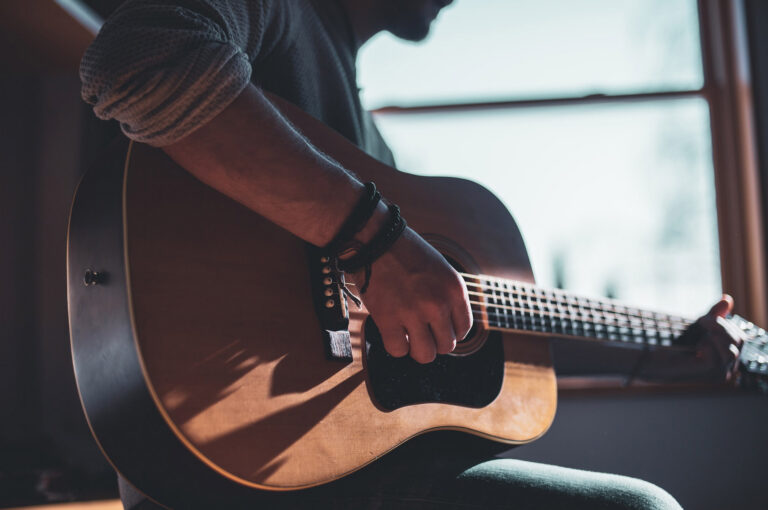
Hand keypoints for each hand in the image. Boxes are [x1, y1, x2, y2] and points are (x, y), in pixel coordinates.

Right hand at [348, 227, 472, 363]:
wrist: (376, 240)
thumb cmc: (406, 253)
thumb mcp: (440, 269)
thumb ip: (448, 297)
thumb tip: (449, 328)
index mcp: (454, 290)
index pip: (464, 329)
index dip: (450, 331)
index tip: (438, 327)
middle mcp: (438, 304)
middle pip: (446, 346)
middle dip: (434, 341)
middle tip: (422, 330)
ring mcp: (413, 313)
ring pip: (425, 355)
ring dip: (417, 348)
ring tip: (409, 335)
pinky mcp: (388, 319)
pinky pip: (398, 350)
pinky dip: (395, 345)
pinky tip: (393, 331)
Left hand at [678, 295, 745, 380]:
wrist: (657, 359)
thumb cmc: (678, 345)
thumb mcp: (700, 327)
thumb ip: (715, 315)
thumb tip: (727, 299)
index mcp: (729, 357)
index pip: (740, 338)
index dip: (727, 324)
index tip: (706, 318)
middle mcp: (729, 367)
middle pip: (739, 341)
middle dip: (721, 326)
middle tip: (701, 321)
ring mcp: (720, 373)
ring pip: (732, 351)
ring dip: (715, 334)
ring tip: (700, 331)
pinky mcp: (709, 374)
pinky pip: (716, 359)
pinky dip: (706, 346)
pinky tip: (696, 346)